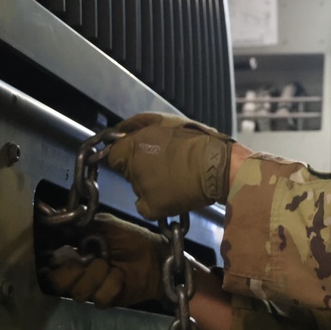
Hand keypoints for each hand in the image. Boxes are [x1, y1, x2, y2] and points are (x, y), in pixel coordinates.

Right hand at [45, 213, 167, 307]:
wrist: (156, 255)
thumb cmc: (130, 237)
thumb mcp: (104, 224)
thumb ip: (79, 225)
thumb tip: (52, 221)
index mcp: (72, 253)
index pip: (49, 261)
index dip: (50, 260)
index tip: (57, 253)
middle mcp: (77, 272)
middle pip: (56, 281)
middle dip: (72, 271)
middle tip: (90, 259)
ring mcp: (91, 287)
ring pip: (78, 292)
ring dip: (97, 276)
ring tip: (111, 265)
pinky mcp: (106, 300)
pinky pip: (99, 299)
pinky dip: (112, 286)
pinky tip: (121, 277)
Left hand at [107, 113, 234, 219]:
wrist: (217, 166)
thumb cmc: (196, 140)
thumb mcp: (165, 121)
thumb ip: (137, 125)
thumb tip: (119, 130)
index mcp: (133, 146)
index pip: (114, 155)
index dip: (127, 154)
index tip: (141, 155)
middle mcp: (133, 168)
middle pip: (127, 172)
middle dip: (141, 168)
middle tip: (165, 165)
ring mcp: (141, 189)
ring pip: (138, 188)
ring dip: (150, 184)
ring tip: (174, 178)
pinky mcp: (151, 208)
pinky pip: (144, 207)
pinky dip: (154, 203)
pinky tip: (170, 194)